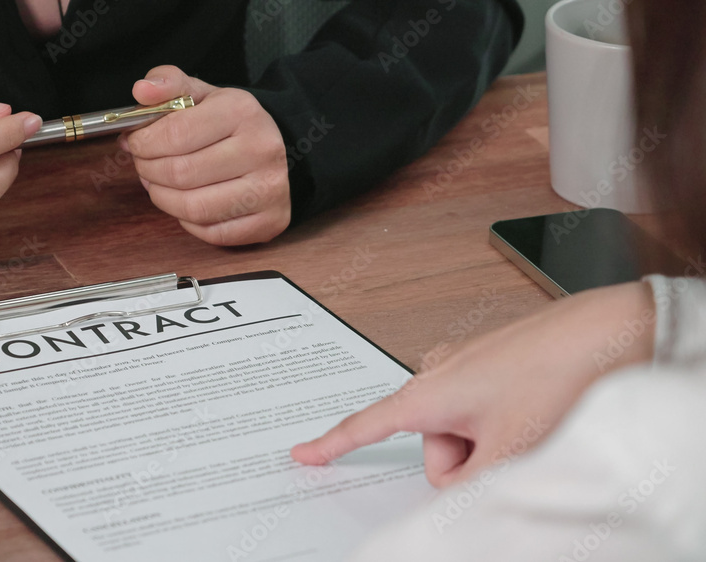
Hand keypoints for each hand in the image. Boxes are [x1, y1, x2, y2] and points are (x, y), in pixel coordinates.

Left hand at [120, 65, 290, 245]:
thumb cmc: (229, 125)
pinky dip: (189, 221)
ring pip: (193, 208)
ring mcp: (268, 189)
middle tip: (144, 165)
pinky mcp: (269, 221)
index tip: (135, 143)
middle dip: (149, 171)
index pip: (175, 135)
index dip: (143, 143)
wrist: (274, 149)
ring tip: (159, 185)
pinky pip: (211, 233)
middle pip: (181, 174)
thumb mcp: (201, 95)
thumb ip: (169, 85)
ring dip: (163, 199)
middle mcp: (261, 149)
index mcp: (241, 111)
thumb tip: (142, 90)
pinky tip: (185, 203)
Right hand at [291, 282, 655, 486]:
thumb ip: (469, 485)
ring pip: (461, 432)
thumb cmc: (558, 375)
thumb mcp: (507, 450)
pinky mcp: (492, 366)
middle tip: (508, 449)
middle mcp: (439, 374)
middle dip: (467, 461)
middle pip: (431, 447)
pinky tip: (533, 410)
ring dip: (491, 442)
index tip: (302, 452)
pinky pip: (481, 410)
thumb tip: (454, 495)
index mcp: (428, 392)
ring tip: (531, 424)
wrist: (609, 331)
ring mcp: (467, 367)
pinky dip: (502, 422)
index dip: (330, 444)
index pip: (366, 426)